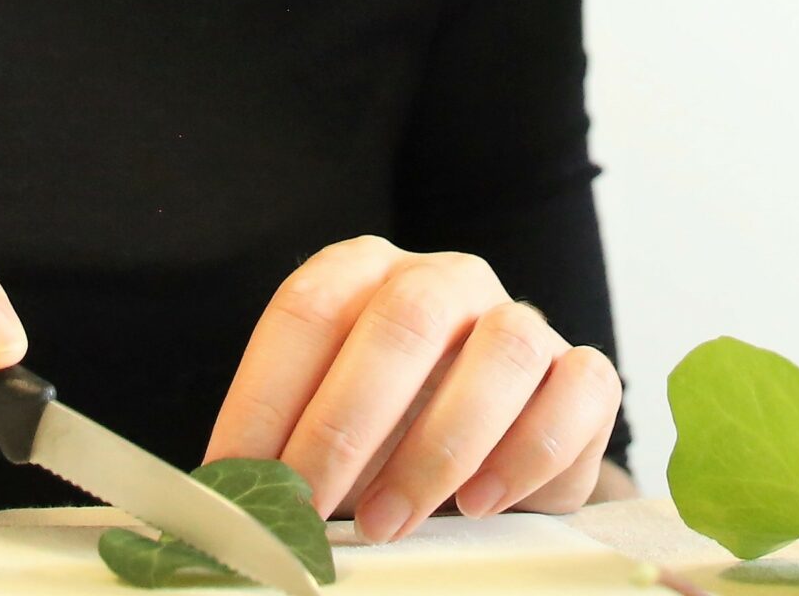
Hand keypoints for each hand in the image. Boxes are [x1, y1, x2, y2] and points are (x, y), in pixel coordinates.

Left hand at [206, 238, 619, 541]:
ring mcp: (521, 320)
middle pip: (403, 317)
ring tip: (386, 523)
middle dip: (345, 422)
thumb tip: (217, 503)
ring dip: (436, 446)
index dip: (264, 393)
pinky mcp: (581, 375)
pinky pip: (577, 389)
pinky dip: (528, 451)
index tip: (236, 478)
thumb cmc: (388, 442)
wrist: (490, 459)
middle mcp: (447, 280)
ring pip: (502, 347)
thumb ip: (284, 453)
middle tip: (307, 506)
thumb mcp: (329, 434)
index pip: (309, 306)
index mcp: (369, 275)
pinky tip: (480, 503)